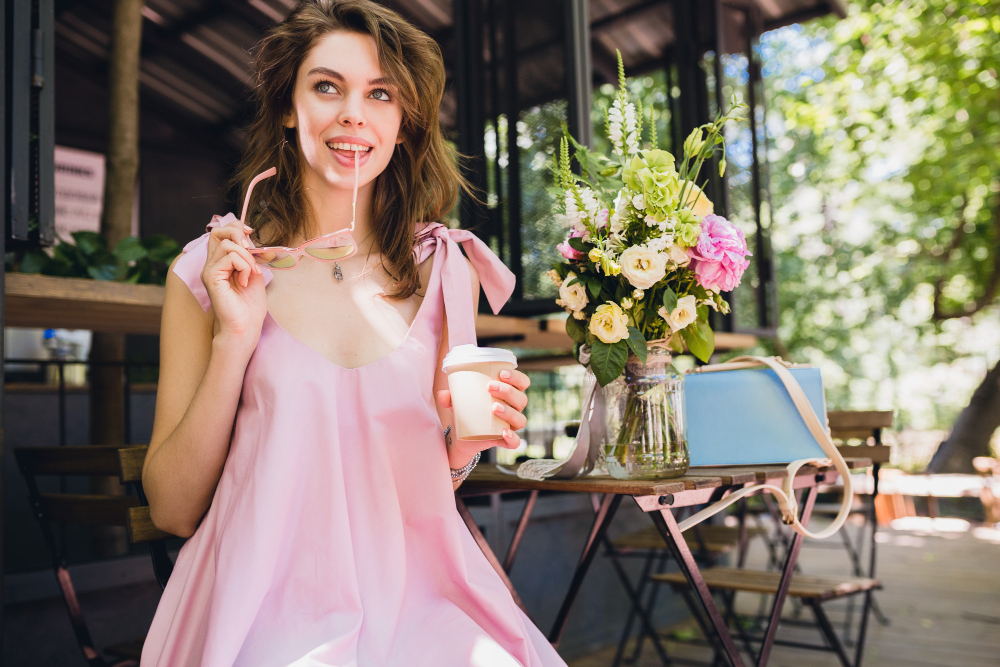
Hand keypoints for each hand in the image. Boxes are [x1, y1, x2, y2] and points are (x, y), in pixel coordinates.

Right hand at [201, 220, 267, 347]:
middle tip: (252, 254)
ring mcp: (209, 271)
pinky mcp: (211, 277)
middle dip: (240, 236)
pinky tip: (245, 281)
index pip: (220, 233)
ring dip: (247, 258)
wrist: (245, 327)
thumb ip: (249, 256)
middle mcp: (211, 265)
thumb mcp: (254, 274)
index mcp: (220, 263)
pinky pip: (230, 257)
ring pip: (228, 245)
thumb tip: (249, 237)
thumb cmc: (249, 306)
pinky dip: (244, 266)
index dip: (235, 227)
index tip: (250, 233)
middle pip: (219, 232)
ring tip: (251, 274)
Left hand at [436, 368, 530, 452]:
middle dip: (508, 391)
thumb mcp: (457, 401)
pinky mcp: (503, 440)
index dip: (517, 377)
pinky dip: (512, 438)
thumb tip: (443, 394)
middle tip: (490, 387)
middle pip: (521, 399)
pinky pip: (515, 442)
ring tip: (494, 407)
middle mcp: (513, 409)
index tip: (502, 373)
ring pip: (520, 419)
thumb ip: (449, 397)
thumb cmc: (465, 410)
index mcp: (508, 394)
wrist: (460, 435)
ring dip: (509, 412)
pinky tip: (504, 432)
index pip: (522, 383)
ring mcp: (510, 425)